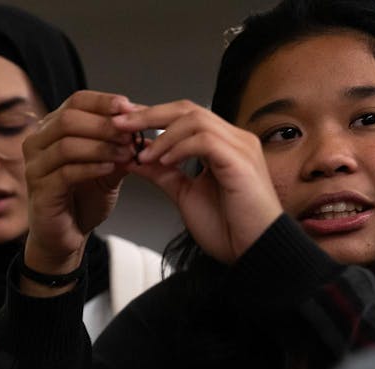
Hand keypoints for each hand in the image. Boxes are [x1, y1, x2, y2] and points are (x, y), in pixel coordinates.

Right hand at [22, 90, 137, 282]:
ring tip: (127, 152)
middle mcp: (38, 143)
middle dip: (105, 124)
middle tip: (132, 133)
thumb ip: (120, 148)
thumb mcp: (108, 168)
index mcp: (52, 129)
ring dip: (102, 146)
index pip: (76, 101)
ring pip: (67, 144)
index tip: (129, 107)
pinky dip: (92, 168)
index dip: (103, 102)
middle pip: (69, 119)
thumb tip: (143, 128)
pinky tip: (111, 168)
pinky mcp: (40, 190)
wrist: (66, 236)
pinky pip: (66, 172)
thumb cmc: (82, 200)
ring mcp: (35, 166)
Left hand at [113, 101, 282, 263]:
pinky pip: (204, 140)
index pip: (184, 117)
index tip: (123, 123)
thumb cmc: (230, 229)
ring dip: (162, 134)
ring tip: (142, 153)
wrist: (254, 252)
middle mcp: (234, 140)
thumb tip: (136, 159)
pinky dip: (180, 147)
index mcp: (223, 145)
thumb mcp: (185, 195)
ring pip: (194, 119)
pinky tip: (164, 161)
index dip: (152, 116)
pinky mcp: (240, 161)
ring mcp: (240, 147)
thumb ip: (164, 174)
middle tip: (120, 123)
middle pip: (187, 109)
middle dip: (149, 114)